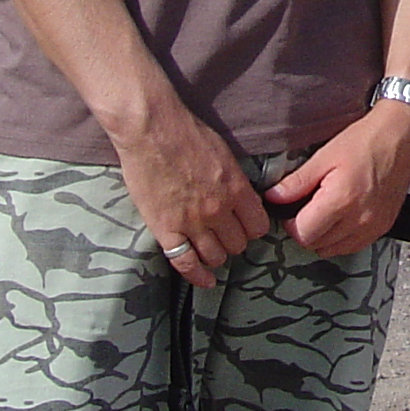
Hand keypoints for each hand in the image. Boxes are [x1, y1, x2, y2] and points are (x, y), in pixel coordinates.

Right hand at [116, 110, 270, 287]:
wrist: (150, 130)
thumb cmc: (187, 134)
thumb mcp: (224, 155)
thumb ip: (236, 182)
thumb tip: (245, 200)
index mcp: (237, 189)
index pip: (258, 226)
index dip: (253, 228)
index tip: (246, 226)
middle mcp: (218, 210)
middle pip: (238, 244)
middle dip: (235, 241)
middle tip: (226, 235)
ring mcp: (191, 223)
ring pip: (215, 256)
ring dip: (217, 255)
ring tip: (212, 249)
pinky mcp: (165, 230)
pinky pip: (185, 263)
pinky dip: (197, 275)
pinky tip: (205, 280)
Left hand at [262, 102, 409, 258]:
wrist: (402, 135)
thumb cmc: (365, 141)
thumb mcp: (324, 156)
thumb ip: (296, 182)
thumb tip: (273, 198)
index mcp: (341, 200)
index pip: (303, 234)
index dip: (290, 224)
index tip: (290, 210)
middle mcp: (360, 219)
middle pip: (317, 245)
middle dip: (305, 230)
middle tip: (306, 208)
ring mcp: (374, 226)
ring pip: (334, 250)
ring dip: (323, 237)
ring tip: (324, 212)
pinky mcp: (384, 227)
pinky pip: (353, 246)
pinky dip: (341, 238)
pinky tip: (341, 217)